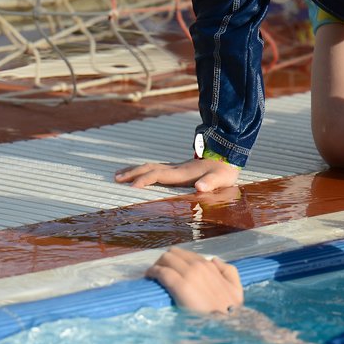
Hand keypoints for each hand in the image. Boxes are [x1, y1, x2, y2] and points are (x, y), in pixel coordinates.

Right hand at [115, 158, 239, 192]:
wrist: (228, 155)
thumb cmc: (224, 171)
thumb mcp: (221, 178)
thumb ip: (211, 183)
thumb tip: (200, 188)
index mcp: (182, 172)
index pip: (158, 175)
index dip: (145, 180)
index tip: (132, 187)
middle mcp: (176, 168)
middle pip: (149, 168)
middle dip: (132, 173)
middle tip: (115, 179)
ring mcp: (176, 167)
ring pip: (150, 167)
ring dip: (134, 170)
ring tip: (118, 175)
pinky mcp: (178, 169)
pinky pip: (155, 169)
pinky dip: (143, 171)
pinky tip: (140, 174)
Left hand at [146, 247, 243, 314]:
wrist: (227, 325)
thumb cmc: (231, 311)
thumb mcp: (236, 289)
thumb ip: (228, 271)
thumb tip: (214, 260)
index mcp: (210, 266)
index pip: (186, 255)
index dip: (176, 261)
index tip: (170, 269)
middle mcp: (199, 265)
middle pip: (173, 254)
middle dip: (163, 260)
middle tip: (158, 272)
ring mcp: (189, 274)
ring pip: (166, 259)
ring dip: (157, 265)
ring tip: (152, 275)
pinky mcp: (179, 285)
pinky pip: (161, 272)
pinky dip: (153, 272)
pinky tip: (149, 278)